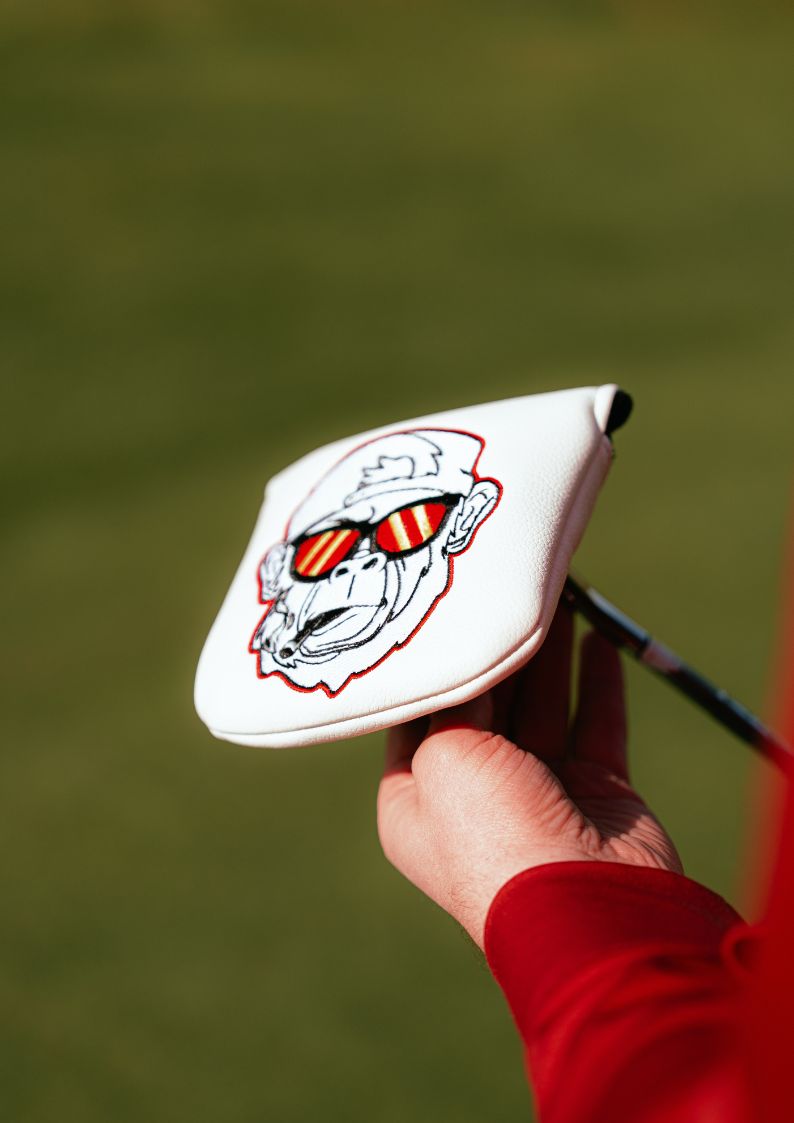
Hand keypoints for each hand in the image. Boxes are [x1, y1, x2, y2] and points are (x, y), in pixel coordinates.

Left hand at [377, 604, 681, 948]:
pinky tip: (597, 638)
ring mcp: (539, 795)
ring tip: (556, 596)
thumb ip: (453, 698)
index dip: (436, 663)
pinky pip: (595, 723)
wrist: (585, 910)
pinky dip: (597, 681)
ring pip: (542, 707)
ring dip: (549, 655)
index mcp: (416, 800)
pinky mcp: (595, 792)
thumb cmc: (491, 838)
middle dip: (498, 648)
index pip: (418, 715)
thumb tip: (465, 651)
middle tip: (509, 588)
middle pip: (485, 704)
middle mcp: (473, 798)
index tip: (447, 608)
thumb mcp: (443, 756)